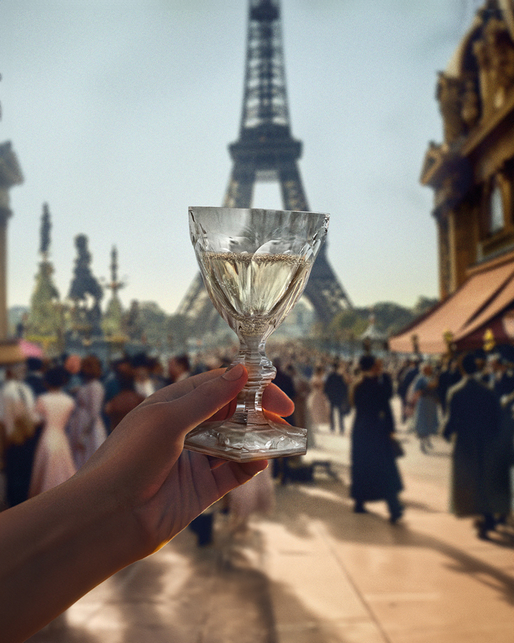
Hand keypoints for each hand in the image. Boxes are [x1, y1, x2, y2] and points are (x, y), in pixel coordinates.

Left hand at [79, 364, 292, 557]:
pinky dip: (251, 465)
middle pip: (232, 412)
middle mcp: (187, 429)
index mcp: (174, 404)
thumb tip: (241, 371)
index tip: (274, 391)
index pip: (218, 385)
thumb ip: (207, 398)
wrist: (108, 516)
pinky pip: (235, 471)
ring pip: (237, 442)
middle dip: (258, 412)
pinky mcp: (203, 487)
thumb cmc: (129, 458)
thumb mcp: (168, 418)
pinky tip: (261, 461)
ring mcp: (196, 458)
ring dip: (259, 438)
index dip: (247, 384)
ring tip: (280, 438)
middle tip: (284, 416)